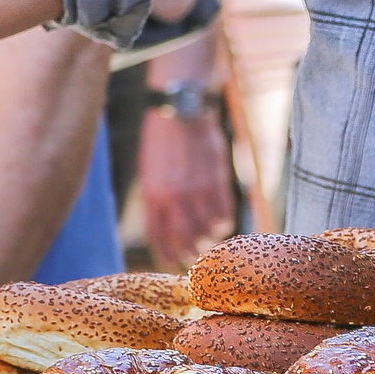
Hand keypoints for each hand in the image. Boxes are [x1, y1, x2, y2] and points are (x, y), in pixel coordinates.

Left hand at [139, 107, 235, 269]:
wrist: (182, 111)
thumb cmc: (162, 141)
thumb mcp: (150, 172)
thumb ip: (158, 200)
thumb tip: (167, 226)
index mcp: (153, 197)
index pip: (158, 239)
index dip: (165, 255)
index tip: (172, 262)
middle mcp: (174, 198)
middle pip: (184, 241)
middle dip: (189, 254)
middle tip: (195, 258)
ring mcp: (197, 191)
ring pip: (207, 230)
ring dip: (209, 239)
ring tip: (210, 239)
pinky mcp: (218, 181)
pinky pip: (224, 213)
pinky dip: (224, 223)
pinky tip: (222, 223)